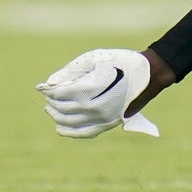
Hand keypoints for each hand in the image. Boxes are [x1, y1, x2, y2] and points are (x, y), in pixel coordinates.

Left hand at [37, 48, 151, 138]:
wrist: (148, 75)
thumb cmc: (121, 63)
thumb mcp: (96, 58)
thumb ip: (72, 70)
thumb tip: (50, 83)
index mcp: (93, 89)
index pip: (63, 93)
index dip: (50, 91)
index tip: (43, 88)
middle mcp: (97, 107)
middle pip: (65, 108)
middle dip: (52, 102)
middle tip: (47, 96)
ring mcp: (104, 118)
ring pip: (72, 122)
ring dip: (57, 116)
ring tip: (49, 109)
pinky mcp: (109, 124)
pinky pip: (86, 133)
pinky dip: (70, 133)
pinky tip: (59, 128)